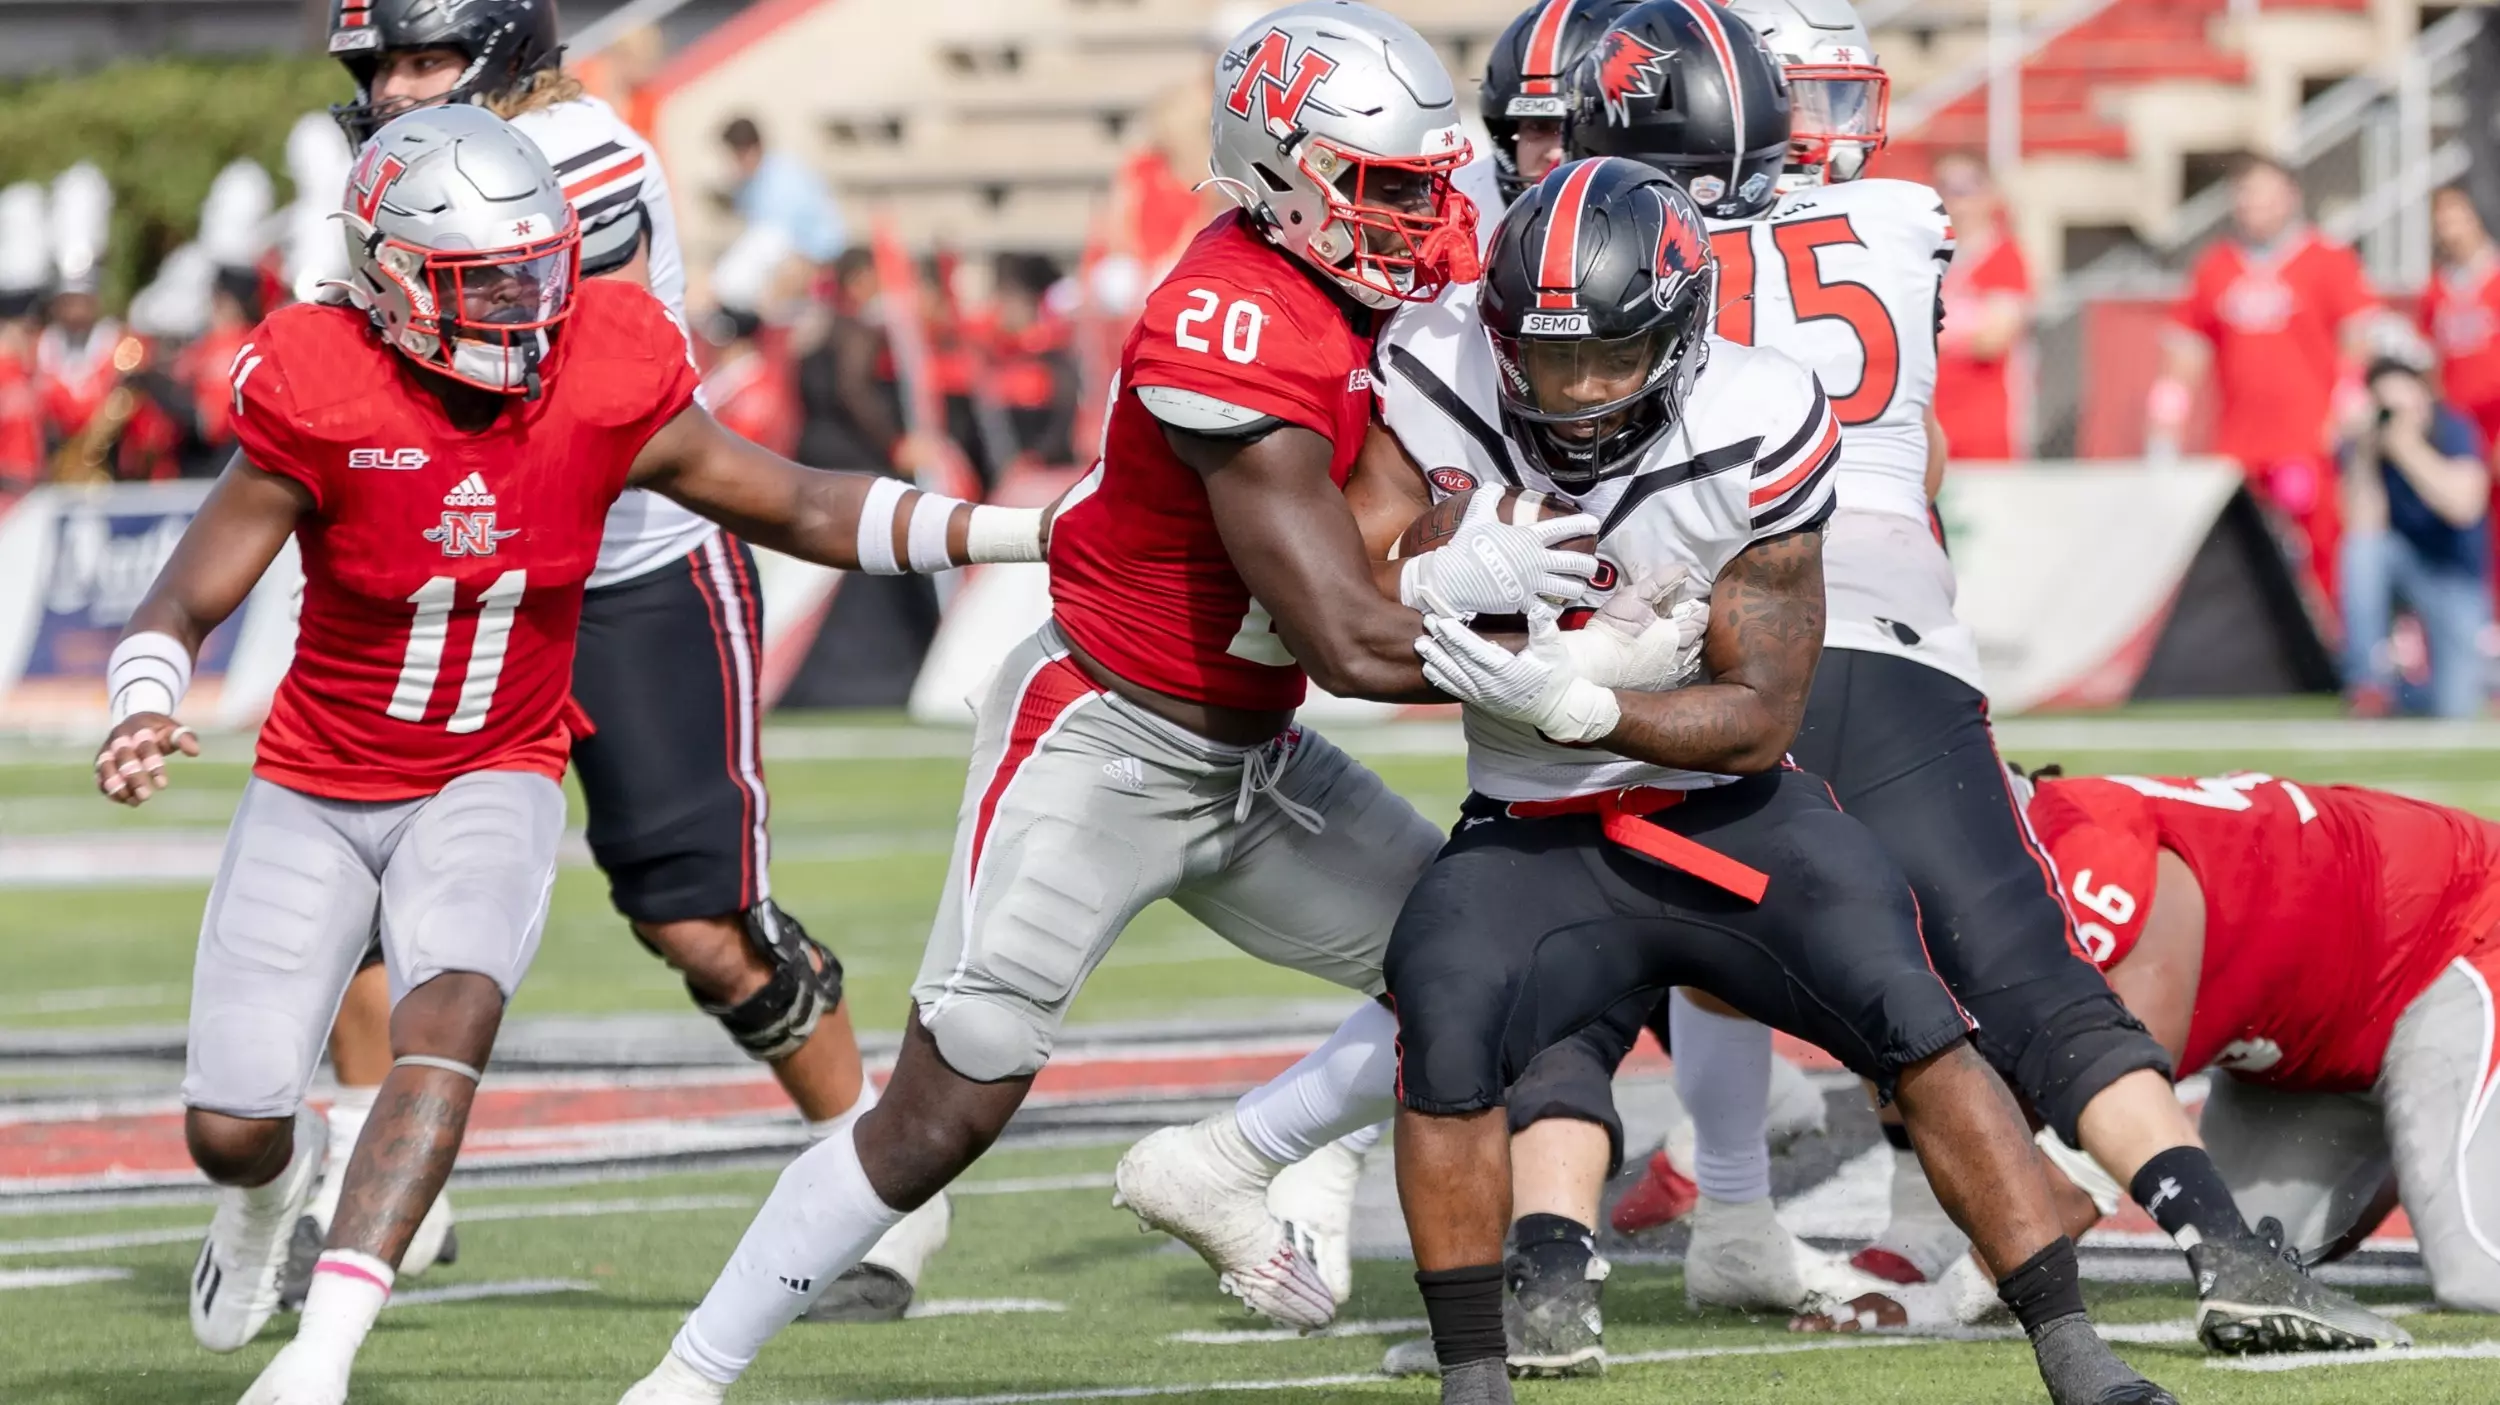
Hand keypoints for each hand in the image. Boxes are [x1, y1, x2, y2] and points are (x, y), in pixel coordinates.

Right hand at [94, 714, 198, 806]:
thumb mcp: (173, 730)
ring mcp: (107, 751)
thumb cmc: (158, 731)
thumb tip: (195, 752)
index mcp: (139, 730)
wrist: (135, 722)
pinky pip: (100, 777)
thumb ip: (184, 739)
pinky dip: (108, 789)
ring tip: (133, 801)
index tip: (163, 785)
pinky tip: (124, 800)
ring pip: (106, 768)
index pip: (145, 747)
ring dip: (117, 786)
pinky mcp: (101, 762)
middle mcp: (120, 740)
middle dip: (134, 778)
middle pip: (123, 758)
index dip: (153, 765)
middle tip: (147, 796)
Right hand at [1399, 491, 1602, 617]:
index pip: (1563, 528)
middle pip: (1576, 563)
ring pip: (1569, 589)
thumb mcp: (1476, 516)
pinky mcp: (1523, 603)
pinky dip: (1555, 608)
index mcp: (1528, 538)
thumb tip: (1493, 485)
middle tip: (1592, 566)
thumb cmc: (1465, 546)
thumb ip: (1488, 497)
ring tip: (1577, 587)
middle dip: (1590, 565)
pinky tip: (1555, 606)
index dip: (1582, 524)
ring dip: (1577, 588)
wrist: (1452, 578)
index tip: (1595, 524)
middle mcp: (1536, 561)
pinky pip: (1549, 609)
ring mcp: (1531, 584)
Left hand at [1417, 608, 1618, 743]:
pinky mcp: (1483, 703)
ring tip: (1420, 645)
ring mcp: (1486, 697)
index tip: (1441, 621)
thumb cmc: (1557, 676)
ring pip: (1455, 678)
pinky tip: (1429, 669)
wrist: (1557, 710)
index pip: (1476, 651)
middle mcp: (1493, 686)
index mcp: (1508, 671)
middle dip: (1442, 643)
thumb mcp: (1555, 651)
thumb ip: (1544, 629)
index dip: (1457, 636)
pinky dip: (1442, 680)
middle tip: (1425, 624)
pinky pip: (1457, 691)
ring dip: (1436, 661)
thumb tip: (1536, 608)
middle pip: (1461, 662)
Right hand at [1560, 565, 1708, 690]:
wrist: (1593, 664)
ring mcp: (1672, 674)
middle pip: (1699, 640)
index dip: (1697, 609)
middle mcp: (1681, 656)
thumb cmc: (1614, 629)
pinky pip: (1680, 676)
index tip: (1691, 605)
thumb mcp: (1634, 597)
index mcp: (1679, 633)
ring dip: (1689, 650)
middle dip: (1694, 630)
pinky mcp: (1660, 687)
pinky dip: (1679, 668)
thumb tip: (1682, 569)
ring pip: (1692, 660)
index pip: (1701, 618)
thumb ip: (1660, 582)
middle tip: (1683, 622)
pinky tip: (1668, 663)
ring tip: (1677, 643)